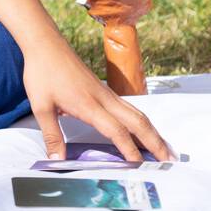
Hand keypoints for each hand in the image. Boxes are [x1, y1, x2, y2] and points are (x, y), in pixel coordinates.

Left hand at [22, 32, 176, 161]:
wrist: (45, 44)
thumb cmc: (42, 73)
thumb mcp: (41, 106)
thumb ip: (51, 135)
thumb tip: (57, 161)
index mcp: (90, 105)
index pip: (117, 131)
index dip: (130, 150)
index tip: (141, 167)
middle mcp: (104, 98)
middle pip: (137, 121)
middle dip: (155, 141)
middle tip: (169, 159)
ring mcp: (106, 93)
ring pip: (136, 113)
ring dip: (152, 131)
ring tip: (164, 148)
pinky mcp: (103, 89)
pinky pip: (128, 108)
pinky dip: (141, 121)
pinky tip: (142, 130)